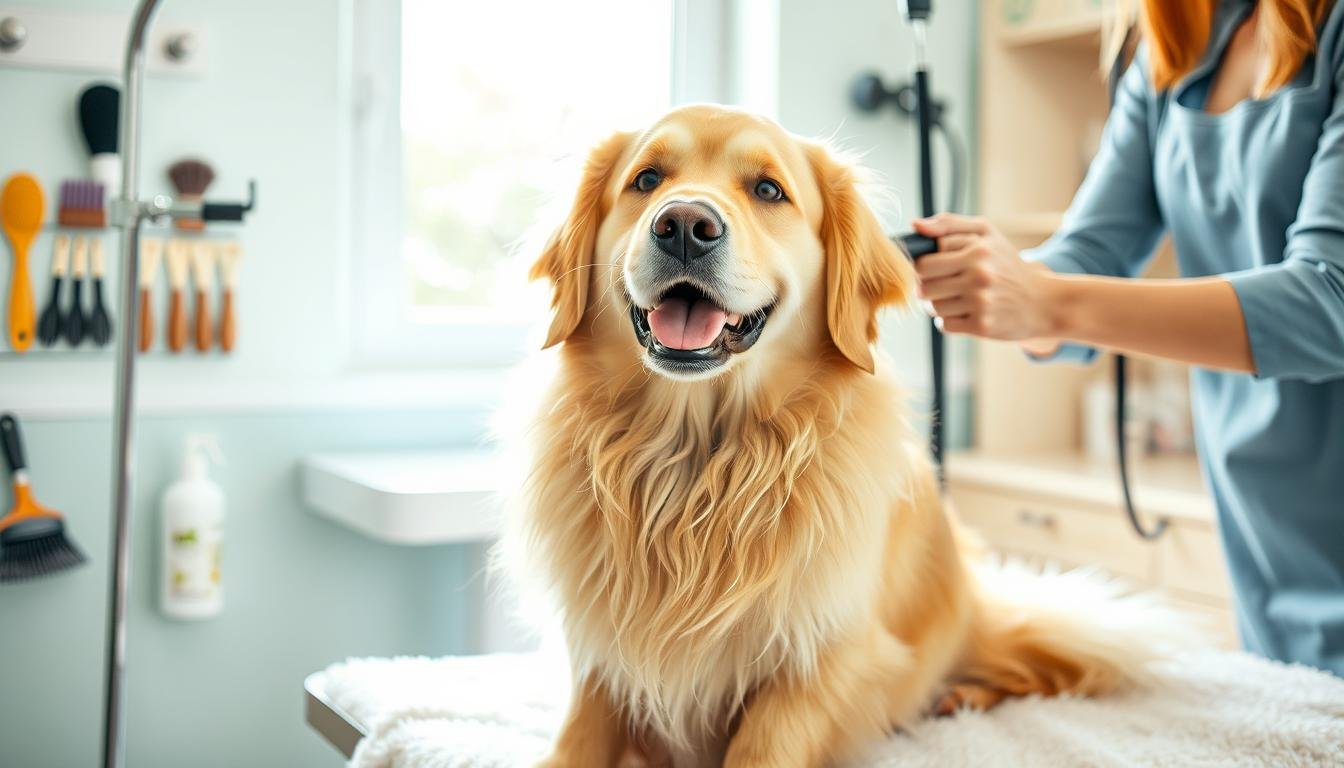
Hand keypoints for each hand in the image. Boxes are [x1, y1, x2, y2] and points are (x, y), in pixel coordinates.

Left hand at [912, 213, 1060, 343]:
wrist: (1042, 302)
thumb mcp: (985, 233)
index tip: (940, 267)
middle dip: (928, 287)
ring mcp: (981, 302)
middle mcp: (979, 275)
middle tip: (944, 285)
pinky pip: (945, 325)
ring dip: (939, 304)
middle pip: (924, 286)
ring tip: (959, 298)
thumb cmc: (1006, 264)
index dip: (926, 266)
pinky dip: (950, 320)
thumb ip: (948, 224)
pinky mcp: (982, 326)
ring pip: (932, 307)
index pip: (924, 261)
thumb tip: (915, 225)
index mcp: (977, 250)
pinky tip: (967, 312)